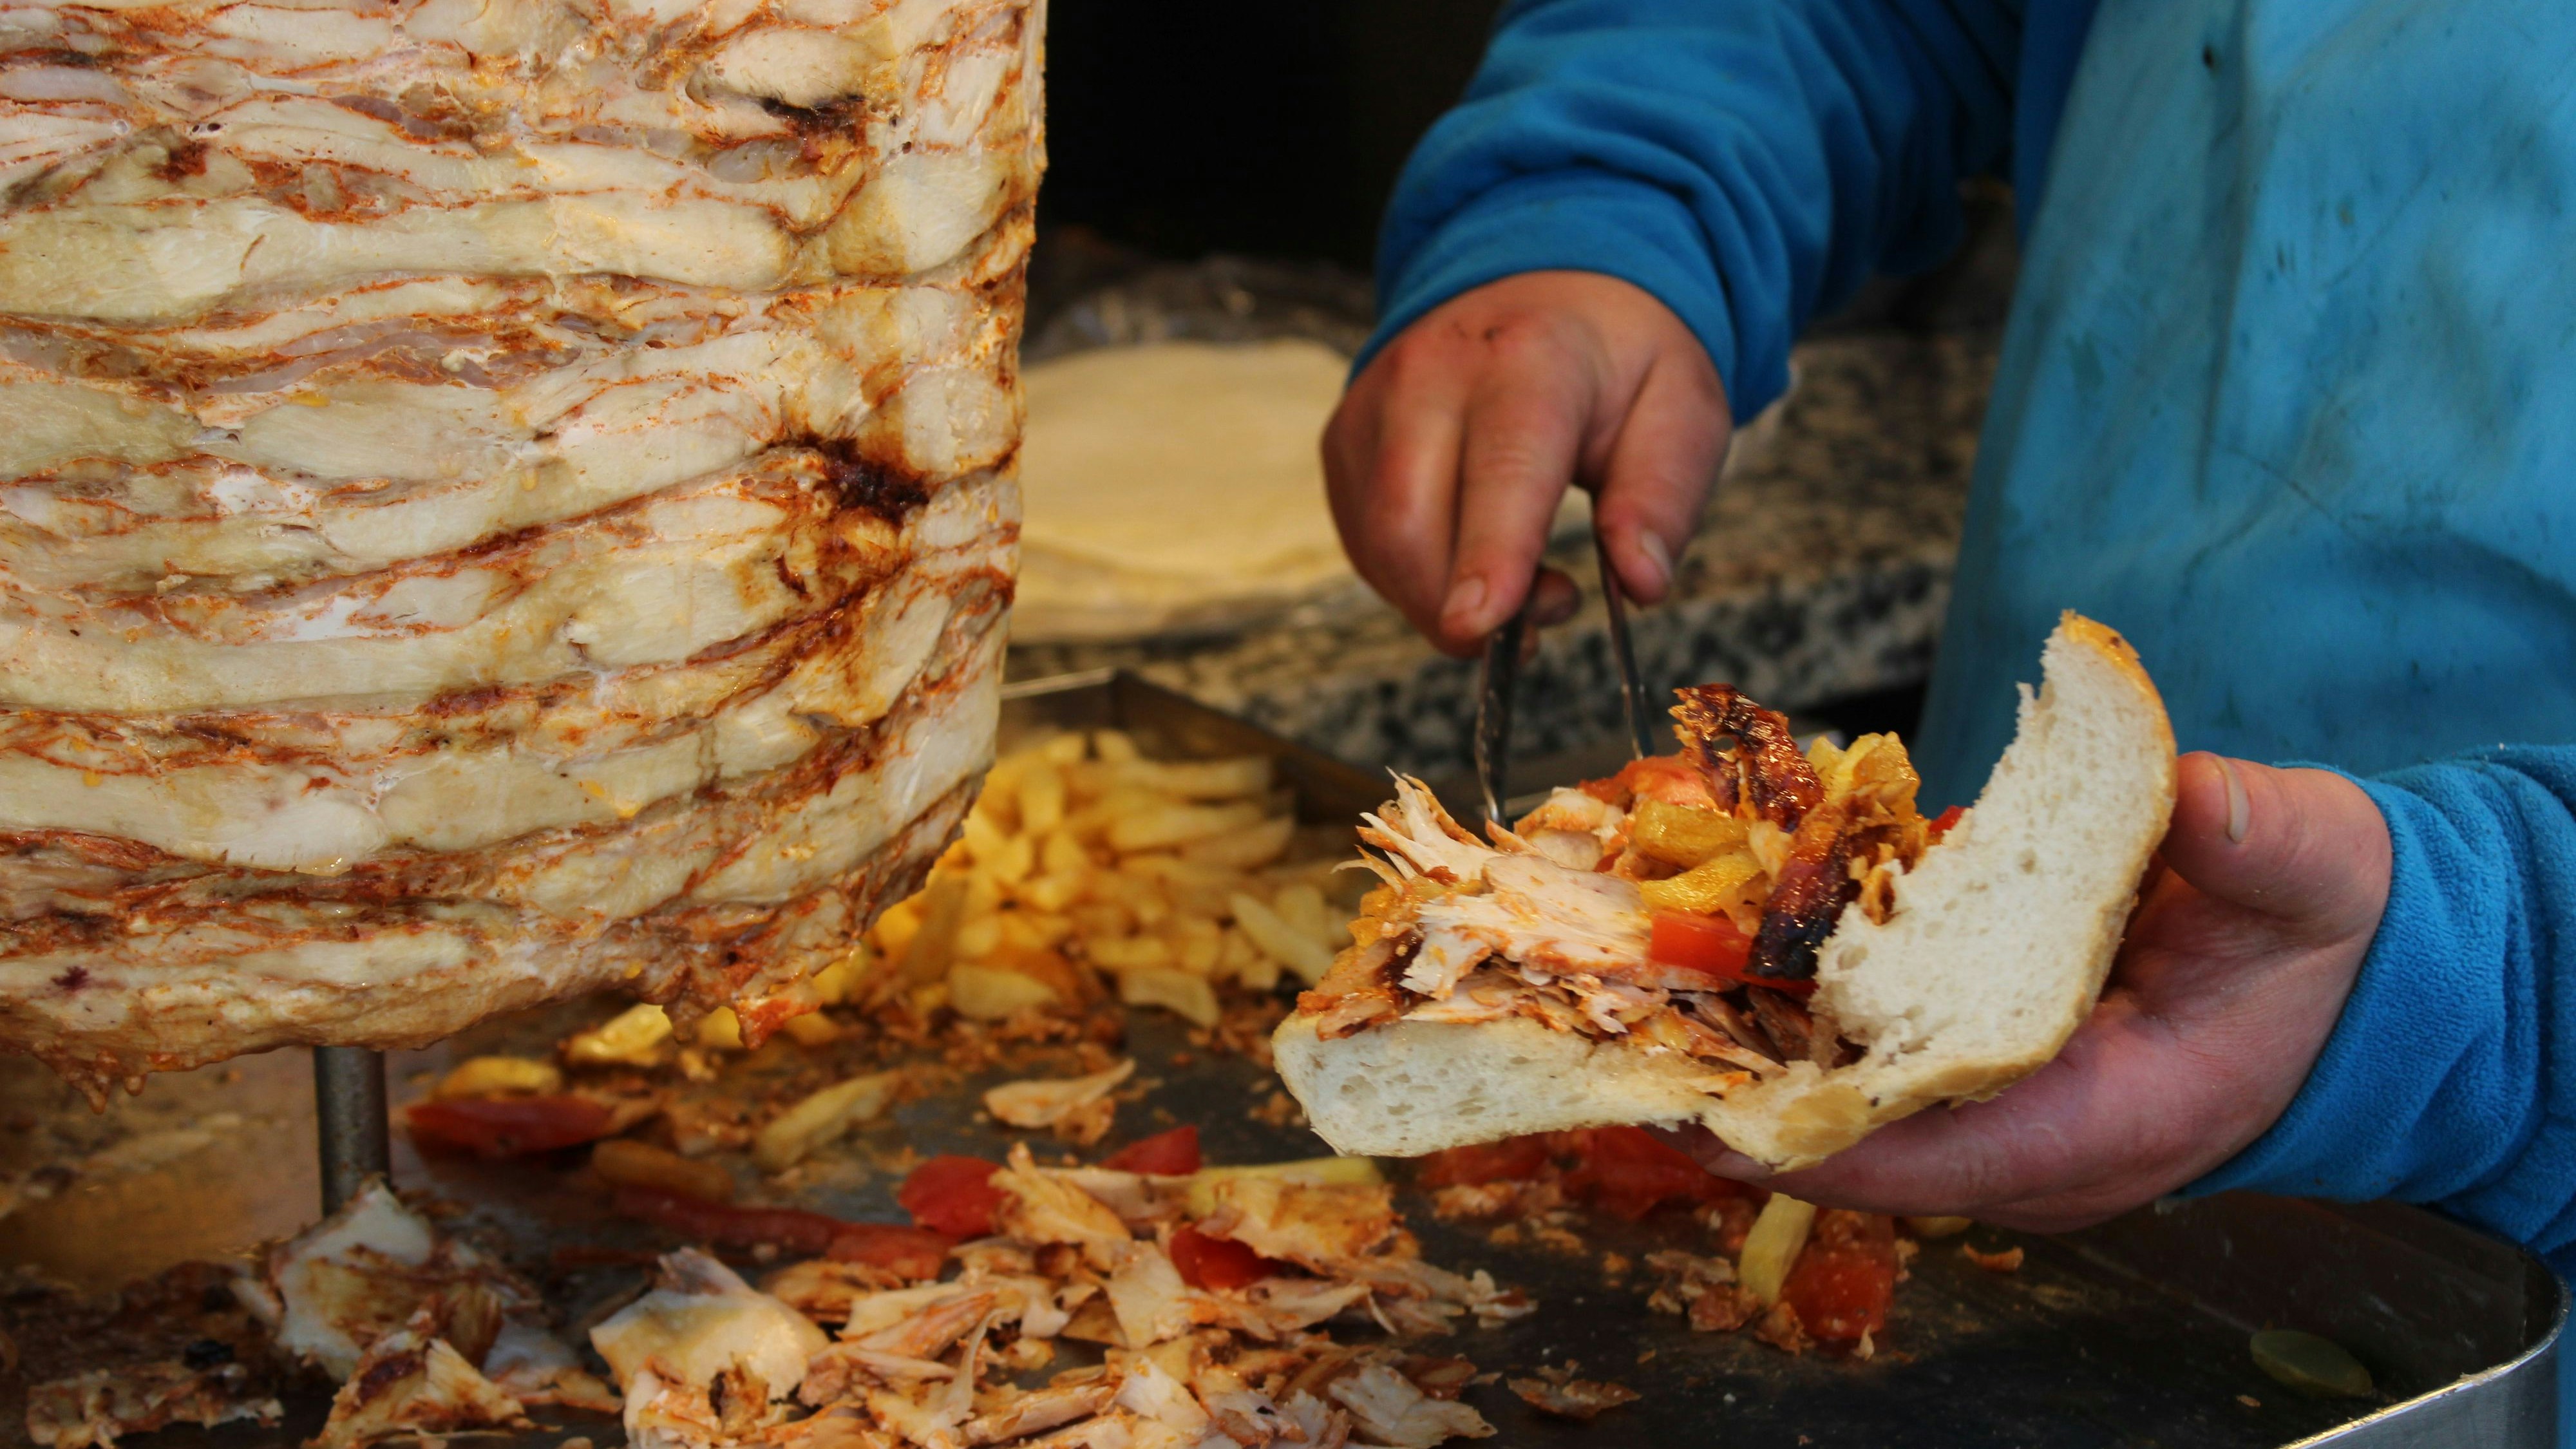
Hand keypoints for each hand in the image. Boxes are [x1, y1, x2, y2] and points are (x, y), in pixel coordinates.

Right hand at [1322, 271, 1729, 656]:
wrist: (1541, 281)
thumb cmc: (1617, 359)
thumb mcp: (1682, 406)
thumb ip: (1665, 495)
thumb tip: (1642, 583)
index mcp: (1528, 357)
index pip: (1501, 469)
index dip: (1489, 556)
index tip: (1478, 626)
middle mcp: (1430, 373)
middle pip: (1409, 522)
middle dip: (1460, 608)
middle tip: (1550, 611)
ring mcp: (1373, 405)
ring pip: (1379, 544)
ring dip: (1443, 599)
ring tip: (1521, 579)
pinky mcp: (1345, 439)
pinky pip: (1365, 541)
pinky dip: (1417, 578)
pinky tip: (1473, 552)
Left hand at [1670, 753, 2391, 1230]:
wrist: (2346, 965)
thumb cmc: (2322, 931)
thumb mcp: (2311, 871)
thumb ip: (2257, 838)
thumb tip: (2196, 793)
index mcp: (2108, 1120)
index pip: (1929, 1158)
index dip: (1803, 1139)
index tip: (1694, 1109)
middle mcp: (2033, 1139)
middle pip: (1855, 1141)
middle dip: (1737, 1092)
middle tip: (1617, 1033)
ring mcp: (2000, 1109)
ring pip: (1844, 1104)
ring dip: (1742, 1051)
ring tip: (1626, 995)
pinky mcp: (1979, 1062)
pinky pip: (1865, 1058)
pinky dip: (1788, 1015)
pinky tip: (1706, 960)